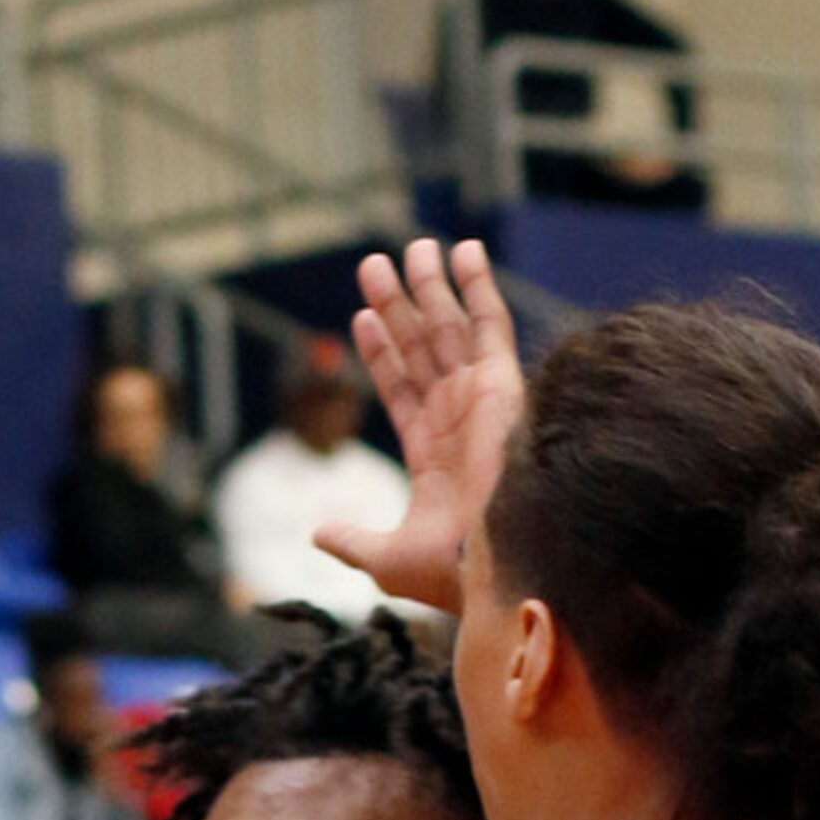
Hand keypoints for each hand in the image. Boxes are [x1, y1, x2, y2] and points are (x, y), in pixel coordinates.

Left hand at [315, 238, 523, 615]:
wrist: (490, 567)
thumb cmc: (446, 573)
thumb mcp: (385, 557)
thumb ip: (351, 540)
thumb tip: (317, 532)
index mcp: (433, 454)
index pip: (401, 387)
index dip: (381, 352)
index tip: (362, 317)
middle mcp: (458, 420)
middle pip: (421, 348)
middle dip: (399, 306)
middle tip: (374, 264)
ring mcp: (481, 400)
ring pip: (449, 330)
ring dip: (429, 287)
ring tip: (410, 247)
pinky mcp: (503, 387)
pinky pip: (489, 325)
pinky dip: (478, 286)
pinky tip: (462, 251)